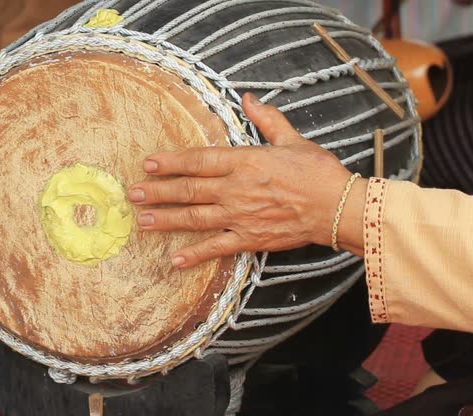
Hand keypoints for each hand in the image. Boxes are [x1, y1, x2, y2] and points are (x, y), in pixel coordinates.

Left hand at [128, 93, 365, 267]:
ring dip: (166, 219)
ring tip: (142, 220)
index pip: (199, 160)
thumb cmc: (318, 172)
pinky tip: (175, 259)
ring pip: (194, 218)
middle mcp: (236, 189)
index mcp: (245, 162)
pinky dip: (195, 255)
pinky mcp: (250, 239)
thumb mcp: (293, 139)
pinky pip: (216, 248)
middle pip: (188, 190)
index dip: (171, 162)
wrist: (339, 208)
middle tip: (133, 194)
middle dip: (157, 192)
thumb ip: (267, 120)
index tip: (148, 163)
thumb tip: (250, 98)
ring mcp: (240, 216)